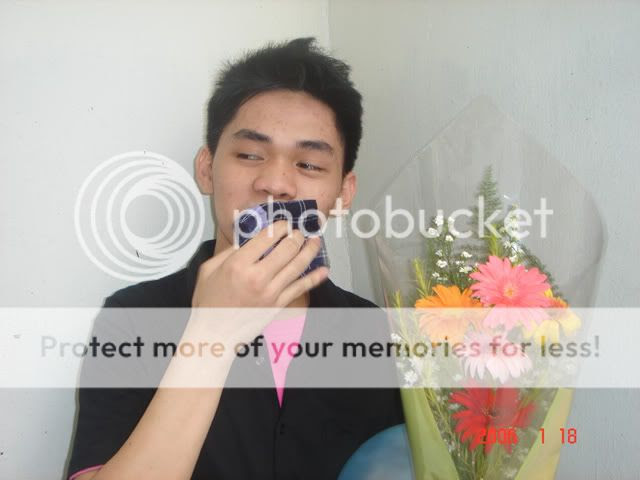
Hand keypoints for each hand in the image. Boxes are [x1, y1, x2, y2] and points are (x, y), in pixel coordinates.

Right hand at [189, 220, 328, 340]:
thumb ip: (229, 251)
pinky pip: (300, 288)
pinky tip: (323, 270)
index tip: (284, 223)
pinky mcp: (277, 305)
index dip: (280, 226)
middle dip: (297, 236)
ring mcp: (270, 292)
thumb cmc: (208, 302)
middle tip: (299, 231)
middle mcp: (257, 277)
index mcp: (238, 264)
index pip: (267, 237)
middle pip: (287, 249)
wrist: (213, 332)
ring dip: (309, 250)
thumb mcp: (209, 269)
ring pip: (298, 266)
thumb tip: (249, 240)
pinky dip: (314, 278)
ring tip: (315, 241)